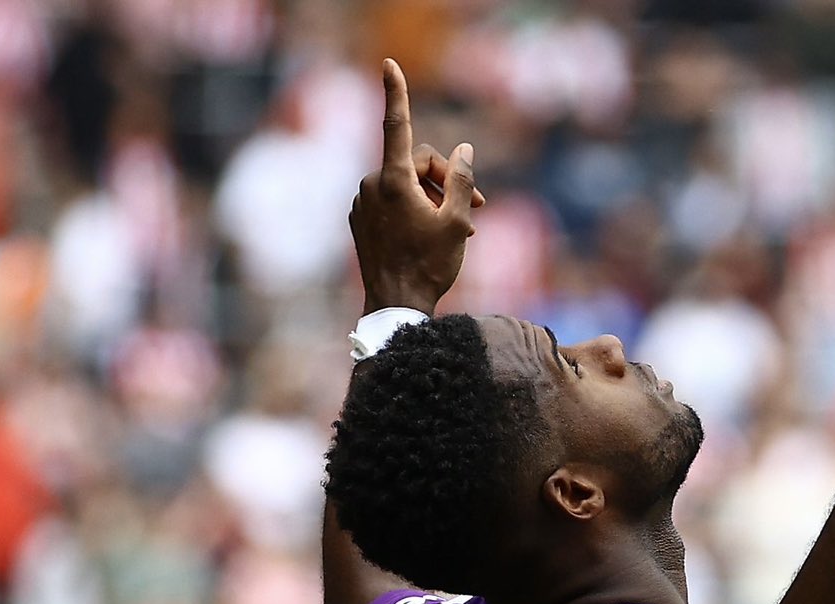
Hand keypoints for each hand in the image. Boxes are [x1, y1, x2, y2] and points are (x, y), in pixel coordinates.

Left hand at [351, 59, 483, 317]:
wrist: (395, 307)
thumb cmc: (428, 267)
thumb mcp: (456, 222)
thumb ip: (461, 180)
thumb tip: (464, 151)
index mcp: (394, 181)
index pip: (397, 125)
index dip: (396, 93)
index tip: (389, 65)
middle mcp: (373, 185)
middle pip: (415, 164)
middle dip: (444, 182)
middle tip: (475, 212)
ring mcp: (362, 203)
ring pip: (404, 185)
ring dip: (431, 200)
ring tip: (455, 231)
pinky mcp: (359, 220)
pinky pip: (389, 202)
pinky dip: (411, 211)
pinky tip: (427, 236)